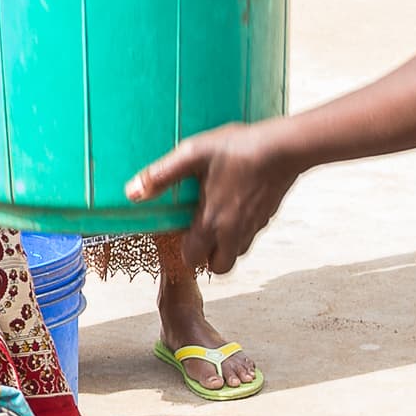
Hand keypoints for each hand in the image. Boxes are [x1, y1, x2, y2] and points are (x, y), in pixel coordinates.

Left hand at [126, 119, 300, 275]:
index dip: (185, 250)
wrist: (285, 147)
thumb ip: (161, 175)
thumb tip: (131, 193)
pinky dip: (242, 232)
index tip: (182, 230)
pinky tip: (237, 205)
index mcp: (211, 222)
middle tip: (201, 233)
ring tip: (218, 220)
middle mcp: (233, 232)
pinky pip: (252, 236)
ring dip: (226, 246)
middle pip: (219, 267)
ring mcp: (254, 227)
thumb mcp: (193, 154)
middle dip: (208, 258)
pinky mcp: (268, 218)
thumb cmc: (236, 147)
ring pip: (238, 253)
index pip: (192, 259)